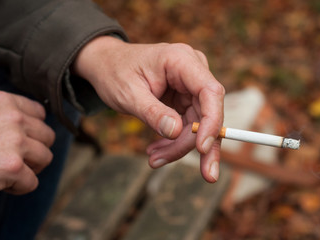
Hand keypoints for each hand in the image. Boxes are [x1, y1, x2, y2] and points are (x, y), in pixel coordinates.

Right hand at [0, 91, 54, 193]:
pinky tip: (1, 183)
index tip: (21, 141)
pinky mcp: (12, 166)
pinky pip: (32, 181)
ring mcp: (15, 141)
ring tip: (8, 171)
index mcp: (4, 102)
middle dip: (34, 151)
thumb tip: (29, 126)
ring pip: (45, 158)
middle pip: (48, 137)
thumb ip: (3, 116)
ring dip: (29, 169)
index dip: (33, 131)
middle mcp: (14, 118)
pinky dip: (19, 187)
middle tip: (15, 159)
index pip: (40, 114)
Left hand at [73, 36, 224, 181]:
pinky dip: (175, 142)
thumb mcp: (128, 94)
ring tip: (155, 159)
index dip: (212, 121)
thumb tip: (176, 131)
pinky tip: (158, 151)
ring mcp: (190, 86)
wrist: (107, 66)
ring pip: (199, 124)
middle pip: (208, 112)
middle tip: (206, 175)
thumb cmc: (115, 73)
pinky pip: (188, 125)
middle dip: (199, 144)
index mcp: (181, 60)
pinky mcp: (185, 99)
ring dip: (181, 147)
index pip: (210, 91)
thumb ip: (152, 112)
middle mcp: (192, 71)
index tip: (203, 148)